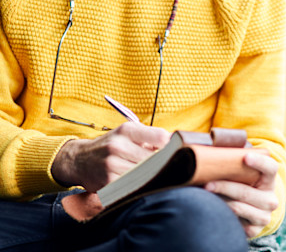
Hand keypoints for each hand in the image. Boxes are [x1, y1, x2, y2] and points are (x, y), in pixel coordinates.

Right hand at [51, 122, 169, 192]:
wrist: (80, 159)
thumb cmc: (111, 144)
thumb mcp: (127, 133)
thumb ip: (150, 137)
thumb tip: (175, 144)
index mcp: (127, 130)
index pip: (160, 137)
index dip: (170, 146)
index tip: (172, 151)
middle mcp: (118, 145)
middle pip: (155, 159)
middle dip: (161, 163)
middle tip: (164, 166)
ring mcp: (112, 164)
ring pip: (145, 175)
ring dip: (151, 176)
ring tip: (150, 174)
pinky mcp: (108, 182)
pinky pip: (133, 186)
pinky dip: (138, 186)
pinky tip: (137, 182)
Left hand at [204, 152, 278, 237]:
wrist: (250, 206)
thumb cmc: (242, 181)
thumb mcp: (243, 171)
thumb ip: (234, 158)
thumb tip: (213, 146)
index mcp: (269, 179)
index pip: (270, 167)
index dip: (259, 162)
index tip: (246, 157)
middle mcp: (270, 199)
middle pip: (246, 192)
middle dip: (224, 187)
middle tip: (207, 184)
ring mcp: (264, 217)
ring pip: (238, 207)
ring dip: (220, 201)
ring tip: (205, 194)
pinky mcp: (254, 230)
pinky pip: (235, 221)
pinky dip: (221, 213)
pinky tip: (212, 207)